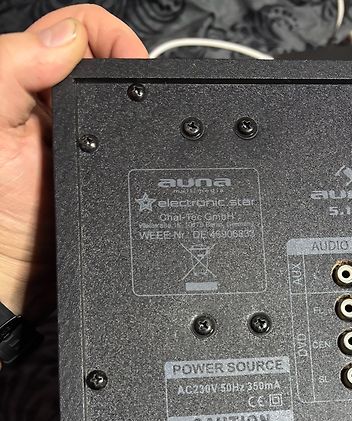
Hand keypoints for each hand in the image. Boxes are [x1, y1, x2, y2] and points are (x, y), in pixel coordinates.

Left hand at [0, 4, 146, 319]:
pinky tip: (150, 157)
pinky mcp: (110, 177)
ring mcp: (89, 145)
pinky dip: (152, 149)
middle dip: (135, 73)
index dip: (105, 36)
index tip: (128, 63)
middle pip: (110, 64)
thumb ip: (13, 70)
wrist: (20, 275)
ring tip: (154, 125)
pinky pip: (140, 152)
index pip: (73, 31)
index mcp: (26, 84)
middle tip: (147, 97)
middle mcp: (59, 110)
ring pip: (131, 108)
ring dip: (148, 111)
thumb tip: (68, 39)